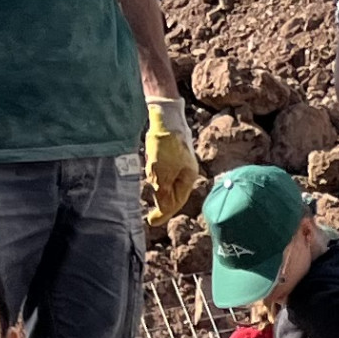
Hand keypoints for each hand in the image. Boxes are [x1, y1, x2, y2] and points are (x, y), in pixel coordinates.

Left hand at [143, 97, 198, 221]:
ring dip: (157, 186)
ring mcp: (179, 160)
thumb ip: (162, 193)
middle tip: (149, 213)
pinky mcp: (170, 151)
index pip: (177, 201)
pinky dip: (156, 174)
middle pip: (173, 192)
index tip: (152, 222)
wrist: (165, 115)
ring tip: (149, 186)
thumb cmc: (166, 145)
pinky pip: (163, 169)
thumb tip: (162, 209)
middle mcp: (186, 170)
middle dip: (161, 201)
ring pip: (167, 180)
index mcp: (189, 177)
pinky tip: (150, 170)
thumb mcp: (162, 173)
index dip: (164, 213)